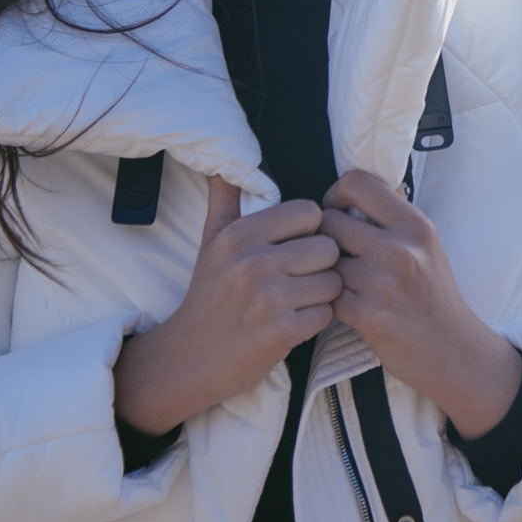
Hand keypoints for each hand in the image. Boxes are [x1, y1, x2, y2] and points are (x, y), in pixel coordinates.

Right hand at [115, 177, 340, 434]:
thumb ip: (225, 200)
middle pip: (328, 247)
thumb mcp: (211, 242)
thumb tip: (225, 163)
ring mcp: (268, 299)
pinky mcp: (280, 333)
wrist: (188, 358)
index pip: (310, 212)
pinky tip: (296, 321)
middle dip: (322, 263)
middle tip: (302, 276)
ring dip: (324, 293)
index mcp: (240, 235)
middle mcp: (253, 263)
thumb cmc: (209, 296)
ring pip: (333, 281)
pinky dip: (317, 319)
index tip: (296, 247)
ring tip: (300, 299)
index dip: (310, 230)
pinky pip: (327, 314)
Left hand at [320, 170, 521, 437]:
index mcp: (415, 225)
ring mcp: (381, 282)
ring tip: (345, 280)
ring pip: (324, 259)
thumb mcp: (428, 244)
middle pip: (329, 220)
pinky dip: (332, 300)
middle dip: (326, 235)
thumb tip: (360, 186)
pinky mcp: (366, 315)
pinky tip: (348, 304)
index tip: (340, 212)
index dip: (337, 194)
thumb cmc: (434, 294)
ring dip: (328, 270)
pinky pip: (327, 294)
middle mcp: (400, 248)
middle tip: (337, 251)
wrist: (453, 349)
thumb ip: (396, 214)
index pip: (356, 182)